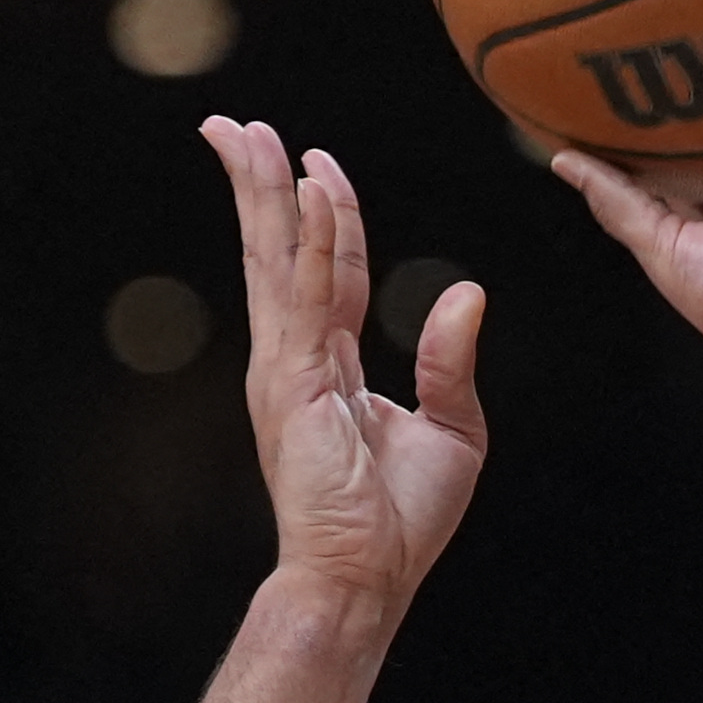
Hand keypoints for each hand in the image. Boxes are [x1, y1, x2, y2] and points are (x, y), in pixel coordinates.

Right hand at [209, 118, 486, 619]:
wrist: (368, 576)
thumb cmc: (401, 520)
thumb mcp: (452, 431)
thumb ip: (451, 361)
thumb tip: (468, 294)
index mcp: (330, 367)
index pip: (330, 274)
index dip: (328, 218)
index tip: (315, 166)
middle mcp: (298, 358)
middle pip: (280, 251)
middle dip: (259, 185)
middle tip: (234, 125)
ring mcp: (288, 366)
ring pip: (277, 257)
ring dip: (264, 190)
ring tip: (246, 132)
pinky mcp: (295, 381)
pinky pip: (310, 292)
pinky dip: (313, 237)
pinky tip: (311, 189)